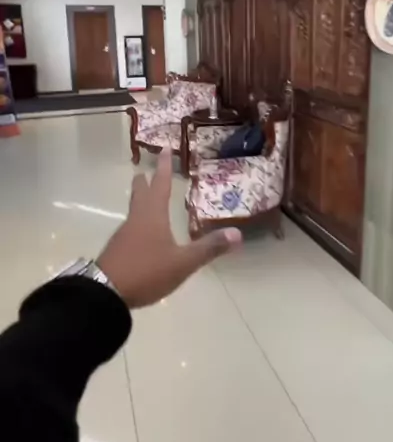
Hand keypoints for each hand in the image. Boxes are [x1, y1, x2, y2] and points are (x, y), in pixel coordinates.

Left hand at [97, 150, 241, 307]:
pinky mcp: (117, 249)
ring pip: (134, 210)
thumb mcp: (182, 263)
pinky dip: (138, 221)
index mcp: (153, 215)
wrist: (105, 293)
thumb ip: (208, 248)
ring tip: (148, 199)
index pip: (161, 184)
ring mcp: (124, 234)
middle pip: (140, 193)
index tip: (165, 149)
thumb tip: (237, 233)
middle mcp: (137, 219)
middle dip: (145, 181)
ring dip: (141, 200)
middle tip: (146, 171)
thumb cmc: (146, 271)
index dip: (164, 167)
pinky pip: (131, 227)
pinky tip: (143, 233)